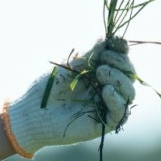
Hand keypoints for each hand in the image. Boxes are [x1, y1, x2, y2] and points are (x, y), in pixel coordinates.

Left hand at [4, 36, 135, 155]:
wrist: (31, 113)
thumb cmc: (46, 86)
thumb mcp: (70, 64)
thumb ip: (90, 53)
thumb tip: (108, 37)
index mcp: (97, 71)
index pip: (119, 58)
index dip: (122, 49)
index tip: (117, 42)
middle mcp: (105, 87)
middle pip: (128, 74)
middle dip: (121, 63)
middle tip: (102, 62)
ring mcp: (105, 105)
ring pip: (129, 92)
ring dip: (120, 79)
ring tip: (101, 73)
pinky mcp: (103, 123)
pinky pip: (121, 113)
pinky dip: (117, 100)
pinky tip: (107, 90)